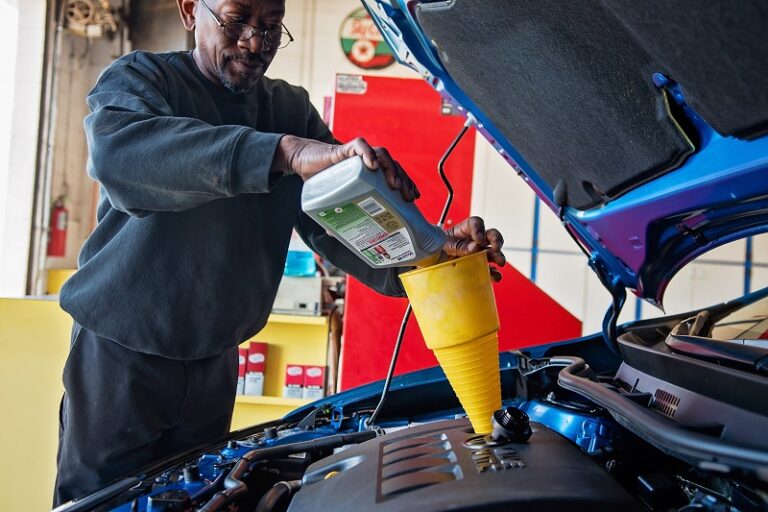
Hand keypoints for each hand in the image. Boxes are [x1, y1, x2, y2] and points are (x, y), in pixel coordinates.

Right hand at [273, 135, 419, 201]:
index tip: (413, 198)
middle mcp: (368, 161)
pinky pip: (360, 146)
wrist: (302, 162)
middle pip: (393, 166)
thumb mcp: (333, 200)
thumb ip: (335, 213)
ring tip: (393, 184)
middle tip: (407, 197)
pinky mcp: (344, 149)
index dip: (407, 184)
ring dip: (391, 169)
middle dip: (403, 181)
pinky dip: (368, 154)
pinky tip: (373, 165)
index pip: (395, 175)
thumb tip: (335, 235)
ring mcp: (358, 154)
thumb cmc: (322, 180)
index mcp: (370, 173)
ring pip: (382, 155)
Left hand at [442, 216, 504, 281]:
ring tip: (500, 262)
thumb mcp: (443, 244)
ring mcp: (478, 253)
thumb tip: (475, 247)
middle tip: (496, 247)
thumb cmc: (436, 248)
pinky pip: (489, 269)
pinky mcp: (478, 266)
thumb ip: (458, 245)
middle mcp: (474, 240)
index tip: (479, 238)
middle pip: (490, 235)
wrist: (431, 263)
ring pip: (493, 252)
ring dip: (499, 256)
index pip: (476, 223)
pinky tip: (495, 276)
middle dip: (496, 240)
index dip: (479, 229)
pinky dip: (494, 273)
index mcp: (464, 230)